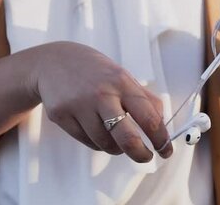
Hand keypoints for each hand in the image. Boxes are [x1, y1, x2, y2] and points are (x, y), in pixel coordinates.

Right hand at [30, 41, 172, 161]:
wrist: (53, 62)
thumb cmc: (95, 72)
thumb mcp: (122, 76)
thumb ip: (145, 99)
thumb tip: (163, 126)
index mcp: (122, 82)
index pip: (149, 118)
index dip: (161, 140)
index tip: (166, 151)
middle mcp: (101, 94)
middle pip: (127, 138)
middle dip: (140, 154)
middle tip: (146, 157)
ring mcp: (79, 106)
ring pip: (106, 145)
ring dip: (116, 147)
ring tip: (115, 135)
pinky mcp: (61, 115)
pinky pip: (88, 142)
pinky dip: (97, 142)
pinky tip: (95, 128)